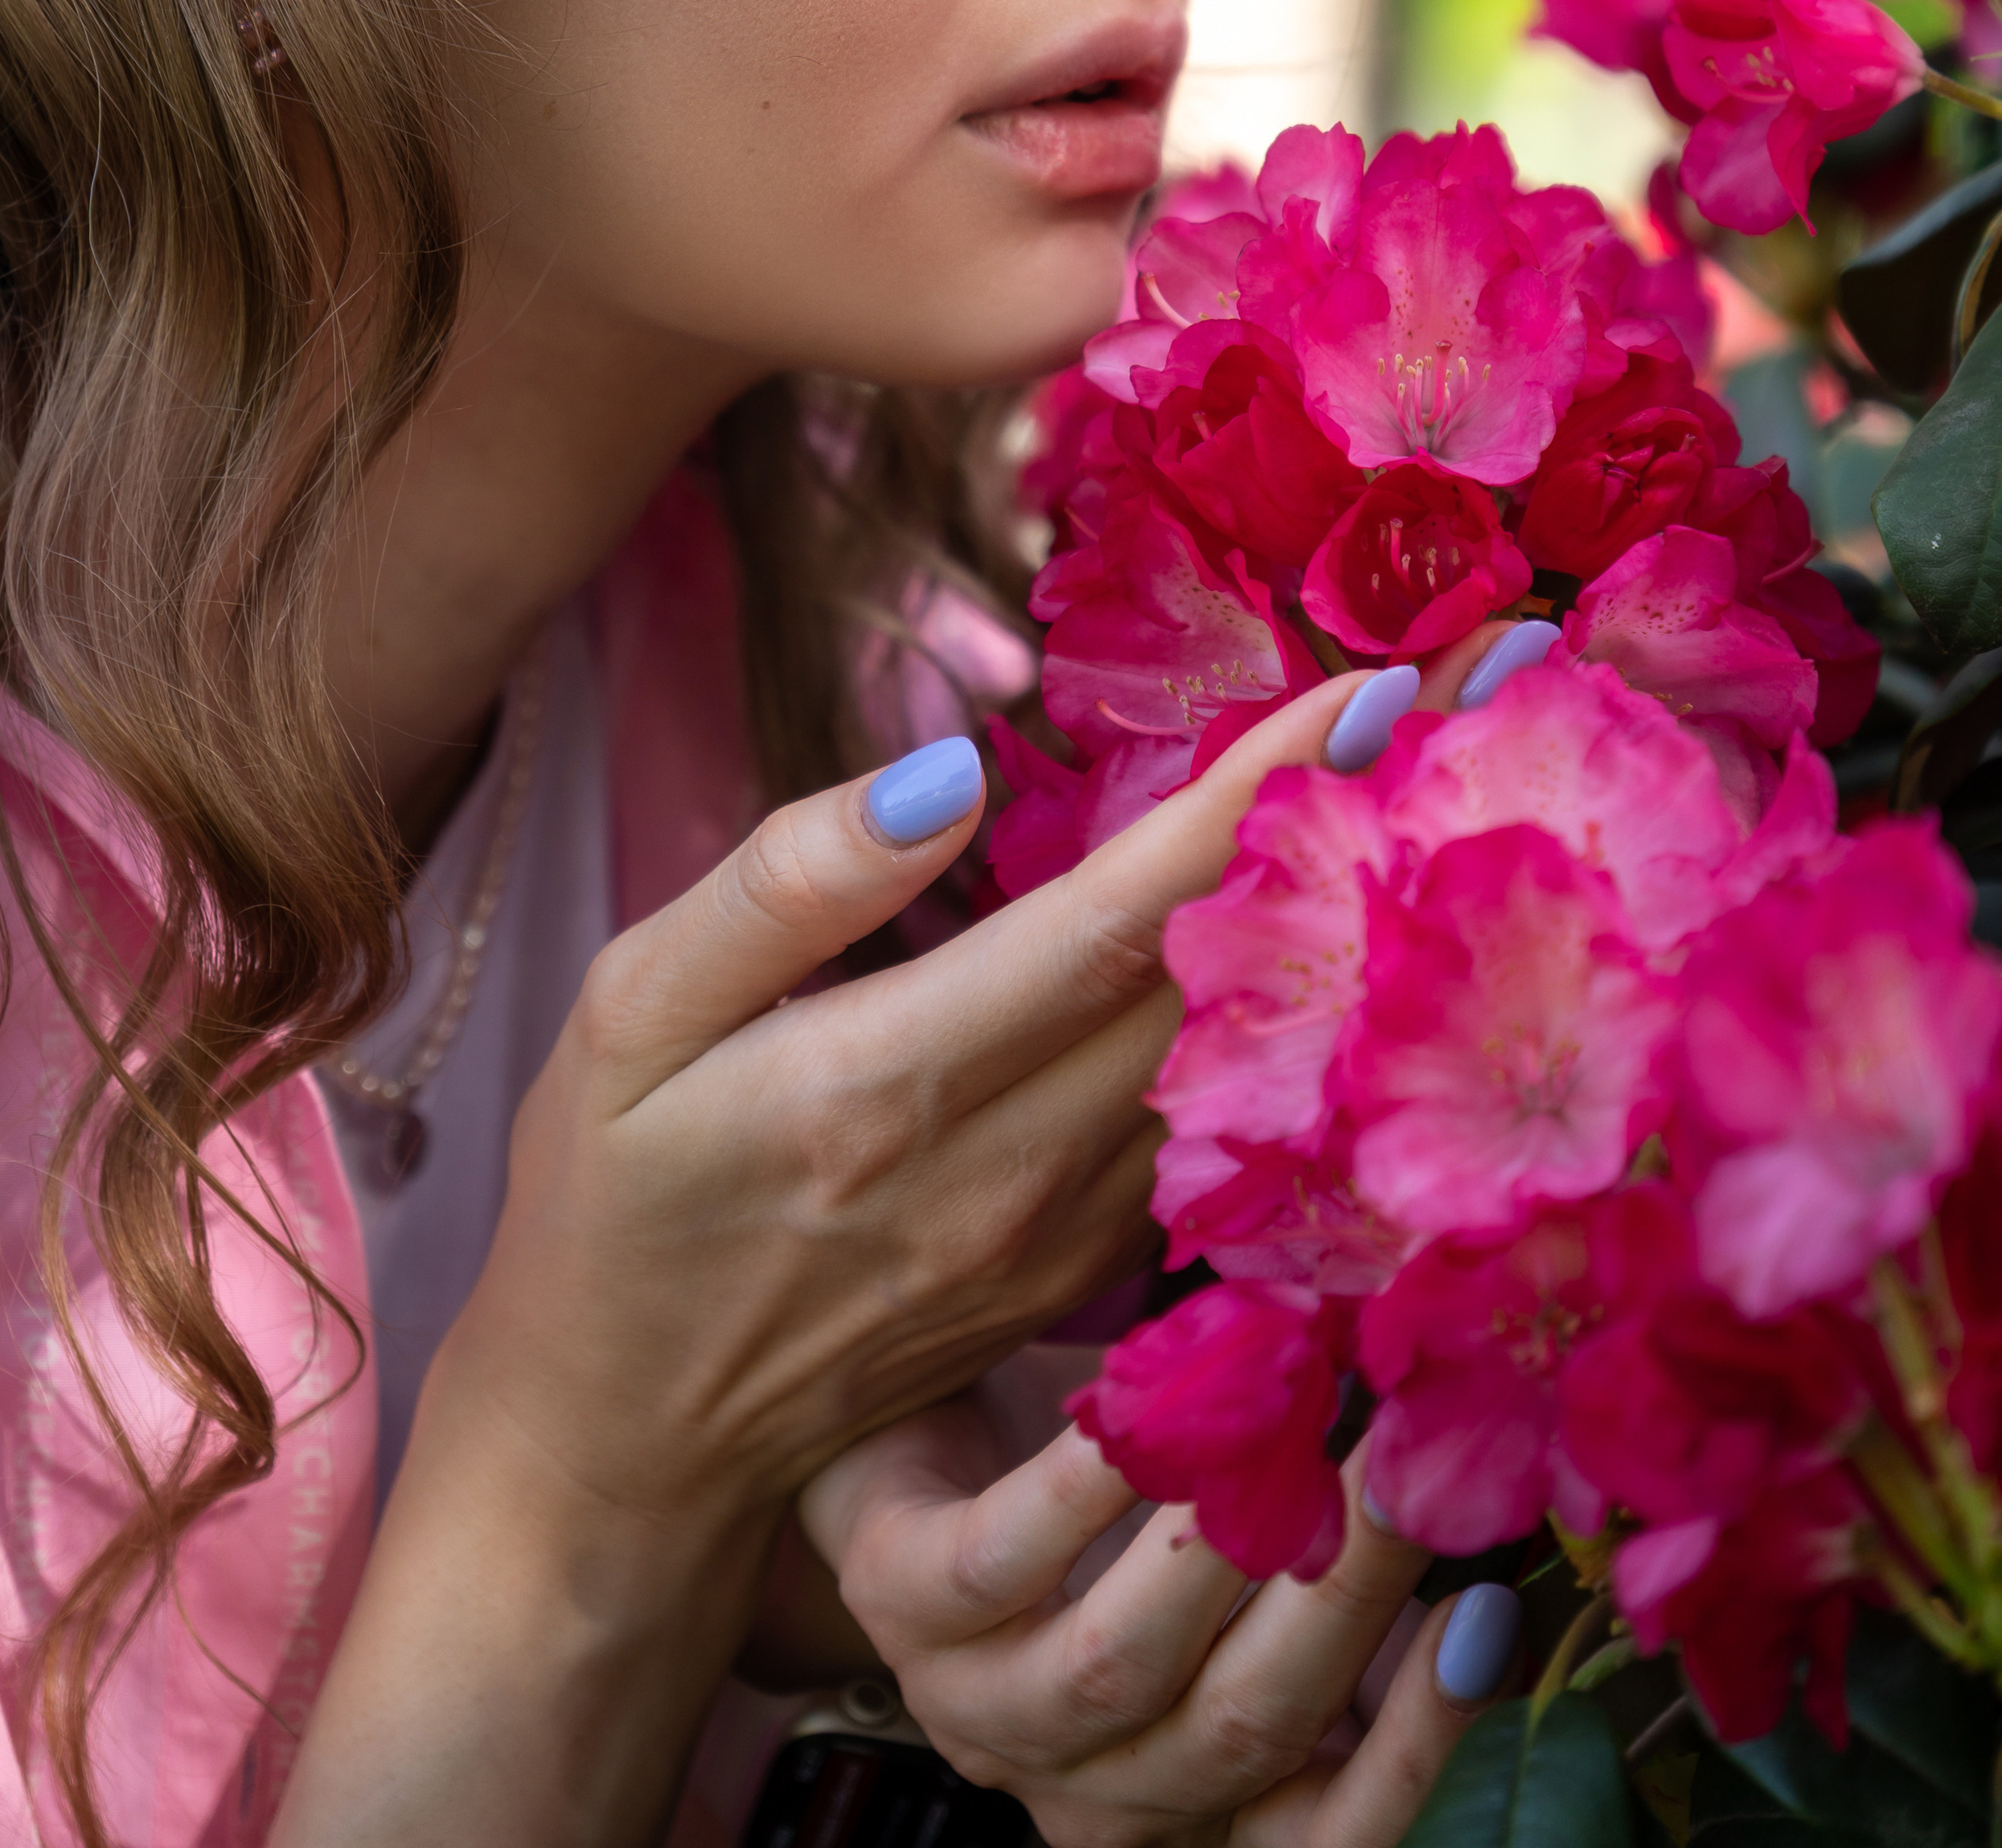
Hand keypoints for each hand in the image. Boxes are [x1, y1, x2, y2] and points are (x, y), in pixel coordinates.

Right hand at [425, 666, 1434, 1542]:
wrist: (621, 1445)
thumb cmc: (608, 1199)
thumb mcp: (628, 1012)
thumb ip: (787, 881)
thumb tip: (953, 767)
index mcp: (897, 1079)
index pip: (1128, 913)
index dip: (1267, 793)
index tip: (1393, 681)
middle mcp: (1013, 1166)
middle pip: (1236, 971)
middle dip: (1374, 814)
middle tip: (1509, 671)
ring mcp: (1064, 1236)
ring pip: (1254, 1055)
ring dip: (1371, 915)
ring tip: (1482, 771)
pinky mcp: (1081, 1273)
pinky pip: (1218, 1125)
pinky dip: (1307, 1019)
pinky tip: (1375, 933)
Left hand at [803, 1367, 1512, 1847]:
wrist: (906, 1414)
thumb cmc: (1098, 1503)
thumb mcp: (1230, 1567)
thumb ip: (1335, 1590)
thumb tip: (1482, 1533)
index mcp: (1179, 1802)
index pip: (1318, 1843)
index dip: (1415, 1753)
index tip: (1491, 1613)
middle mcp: (1083, 1788)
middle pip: (1239, 1733)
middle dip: (1342, 1597)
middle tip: (1417, 1465)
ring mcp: (975, 1704)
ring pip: (1123, 1662)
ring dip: (1225, 1543)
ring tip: (1304, 1416)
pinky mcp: (897, 1597)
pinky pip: (1003, 1556)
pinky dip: (1088, 1487)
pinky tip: (1155, 1401)